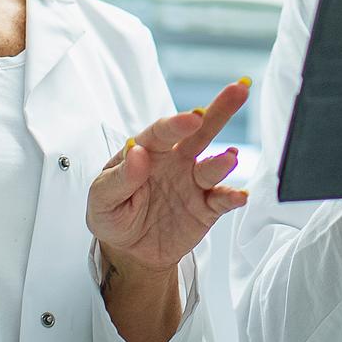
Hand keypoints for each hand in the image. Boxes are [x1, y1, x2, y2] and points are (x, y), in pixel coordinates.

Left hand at [87, 80, 250, 277]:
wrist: (129, 251)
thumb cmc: (113, 215)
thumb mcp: (102, 199)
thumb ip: (119, 178)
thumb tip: (136, 153)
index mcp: (149, 151)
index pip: (163, 132)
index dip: (177, 124)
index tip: (192, 118)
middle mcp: (176, 160)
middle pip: (200, 132)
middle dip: (219, 111)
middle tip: (238, 90)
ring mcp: (193, 183)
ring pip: (212, 166)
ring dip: (222, 162)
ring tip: (230, 158)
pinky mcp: (205, 207)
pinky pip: (221, 200)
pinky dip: (232, 197)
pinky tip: (239, 196)